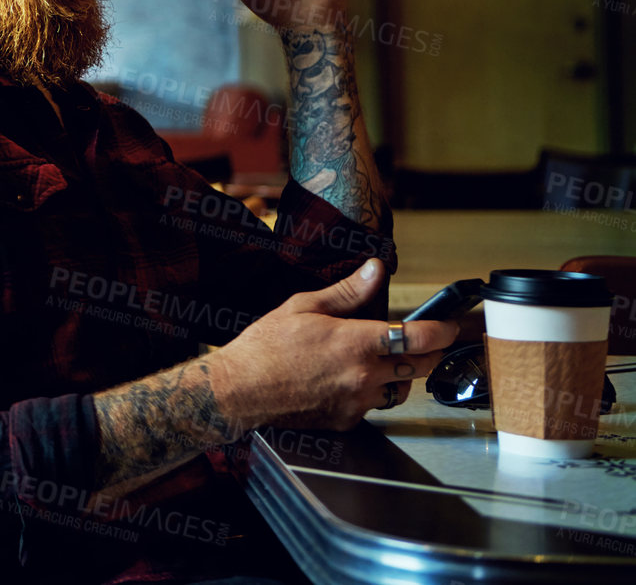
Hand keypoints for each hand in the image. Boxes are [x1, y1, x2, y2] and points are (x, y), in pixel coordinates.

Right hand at [213, 259, 457, 430]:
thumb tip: (375, 270)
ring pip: (402, 389)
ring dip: (403, 374)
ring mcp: (358, 402)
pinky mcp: (348, 420)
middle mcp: (365, 375)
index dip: (443, 330)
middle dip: (431, 352)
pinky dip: (373, 392)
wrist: (240, 390)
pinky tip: (351, 379)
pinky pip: (375, 405)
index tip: (449, 325)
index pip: (419, 337)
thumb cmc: (266, 346)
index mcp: (356, 342)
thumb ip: (347, 292)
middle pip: (422, 366)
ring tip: (386, 360)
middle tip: (426, 342)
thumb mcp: (303, 306)